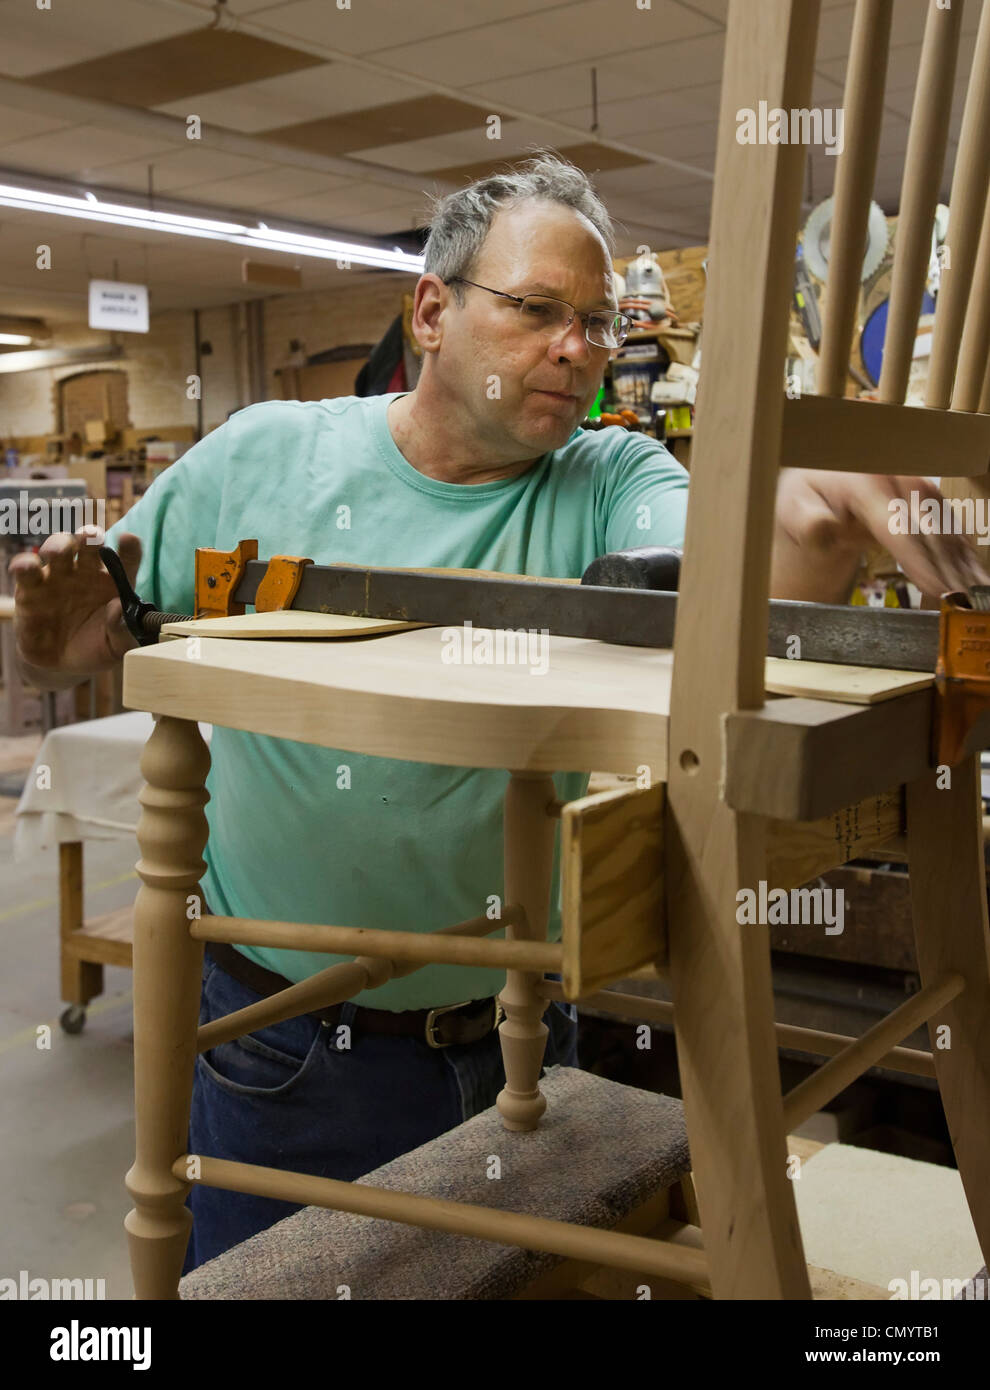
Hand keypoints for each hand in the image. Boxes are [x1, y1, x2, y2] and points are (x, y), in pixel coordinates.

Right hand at [8, 526, 142, 678]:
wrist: (63, 664)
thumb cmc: (97, 647)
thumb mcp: (117, 646)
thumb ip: (122, 629)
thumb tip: (119, 609)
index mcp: (115, 581)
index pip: (127, 557)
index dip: (129, 546)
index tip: (128, 540)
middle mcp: (87, 572)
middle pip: (89, 544)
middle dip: (89, 536)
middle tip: (91, 538)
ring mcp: (58, 576)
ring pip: (57, 548)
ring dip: (58, 544)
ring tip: (57, 552)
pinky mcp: (30, 589)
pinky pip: (25, 570)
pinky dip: (24, 564)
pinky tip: (26, 566)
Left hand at [771, 470, 989, 603]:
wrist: (819, 483)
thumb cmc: (805, 501)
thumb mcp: (793, 511)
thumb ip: (806, 523)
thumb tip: (821, 527)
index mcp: (864, 481)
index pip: (897, 526)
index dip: (919, 560)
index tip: (937, 588)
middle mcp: (897, 478)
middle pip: (930, 529)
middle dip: (949, 568)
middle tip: (964, 603)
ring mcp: (916, 486)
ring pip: (947, 529)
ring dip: (964, 564)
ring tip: (976, 597)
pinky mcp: (929, 498)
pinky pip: (951, 528)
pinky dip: (964, 555)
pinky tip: (974, 580)